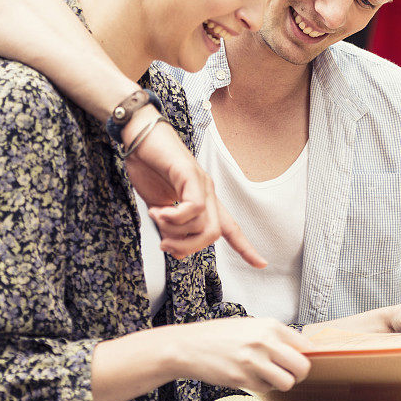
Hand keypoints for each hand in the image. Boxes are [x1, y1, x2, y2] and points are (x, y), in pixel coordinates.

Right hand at [122, 107, 264, 265]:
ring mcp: (201, 182)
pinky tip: (159, 212)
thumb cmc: (148, 167)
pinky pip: (194, 207)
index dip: (245, 248)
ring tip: (157, 216)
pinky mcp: (190, 174)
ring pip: (202, 225)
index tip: (262, 264)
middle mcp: (207, 192)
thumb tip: (174, 247)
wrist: (138, 136)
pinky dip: (175, 218)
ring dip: (174, 230)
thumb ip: (169, 226)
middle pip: (213, 235)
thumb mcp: (159, 207)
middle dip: (188, 247)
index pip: (229, 228)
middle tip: (165, 243)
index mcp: (202, 201)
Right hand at [172, 317, 313, 392]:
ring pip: (287, 382)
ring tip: (268, 376)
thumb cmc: (220, 336)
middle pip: (302, 367)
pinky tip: (250, 377)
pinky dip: (262, 387)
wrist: (189, 346)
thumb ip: (274, 336)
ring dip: (281, 383)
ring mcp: (254, 361)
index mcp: (270, 325)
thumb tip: (300, 350)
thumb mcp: (251, 326)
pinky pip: (266, 389)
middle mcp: (265, 341)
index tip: (300, 361)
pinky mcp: (243, 379)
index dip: (305, 356)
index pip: (305, 345)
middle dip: (299, 374)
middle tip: (289, 374)